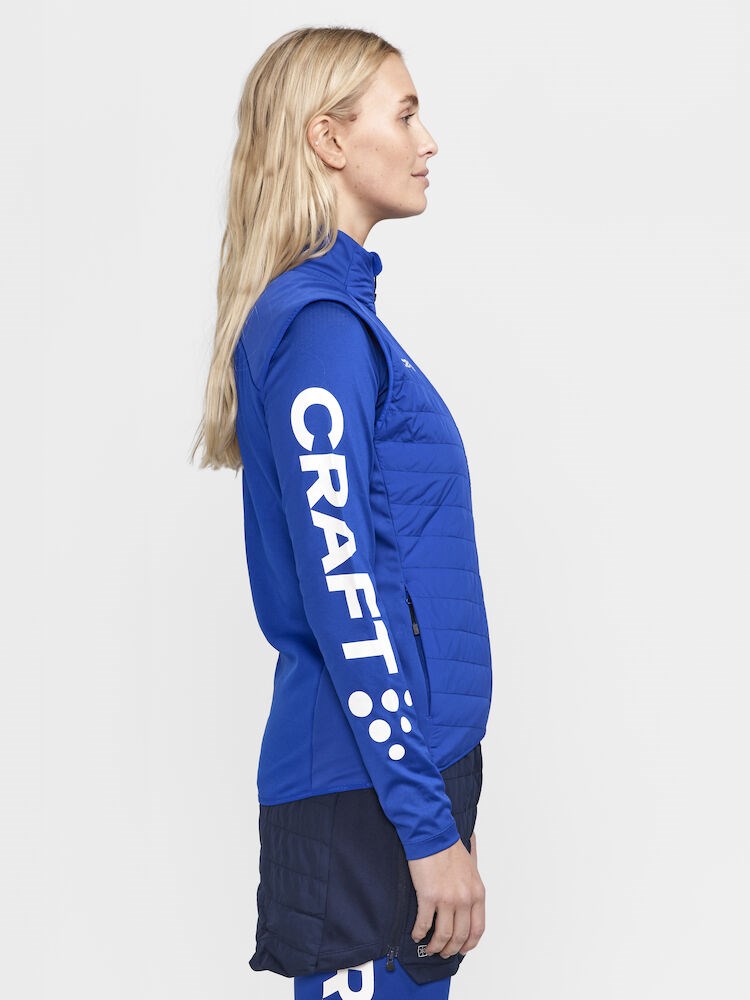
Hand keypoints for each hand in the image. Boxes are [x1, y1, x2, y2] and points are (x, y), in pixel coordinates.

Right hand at [407, 831, 484, 958]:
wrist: (432, 834)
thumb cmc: (448, 847)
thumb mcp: (471, 869)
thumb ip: (471, 889)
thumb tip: (467, 906)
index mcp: (477, 893)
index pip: (477, 929)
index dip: (469, 944)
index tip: (462, 949)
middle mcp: (464, 899)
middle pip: (460, 936)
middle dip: (451, 949)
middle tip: (444, 952)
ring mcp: (447, 899)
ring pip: (443, 936)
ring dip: (436, 946)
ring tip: (430, 947)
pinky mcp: (428, 896)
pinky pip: (424, 924)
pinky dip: (419, 933)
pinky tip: (416, 934)